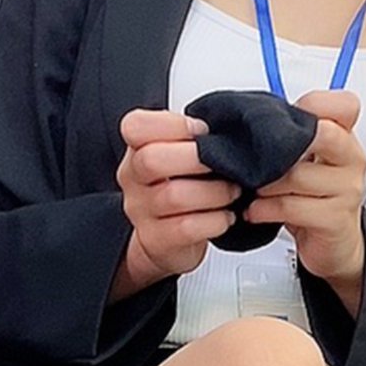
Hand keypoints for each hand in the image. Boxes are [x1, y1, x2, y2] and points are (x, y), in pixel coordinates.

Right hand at [110, 110, 239, 302]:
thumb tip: (228, 128)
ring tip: (232, 191)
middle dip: (197, 159)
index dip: (172, 125)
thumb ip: (193, 138)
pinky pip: (186, 228)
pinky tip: (226, 216)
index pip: (135, 126)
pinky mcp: (155, 240)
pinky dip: (214, 220)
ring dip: (215, 192)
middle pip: (151, 160)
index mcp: (138, 149)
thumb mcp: (180, 156)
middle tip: (223, 163)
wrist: (166, 241)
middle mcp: (133, 178)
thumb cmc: (181, 189)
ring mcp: (140, 211)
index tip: (202, 131)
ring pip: (173, 196)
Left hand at [245, 91, 365, 313]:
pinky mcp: (335, 219)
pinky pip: (291, 207)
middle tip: (260, 157)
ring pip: (296, 175)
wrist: (332, 243)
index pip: (345, 105)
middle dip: (281, 144)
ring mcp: (347, 190)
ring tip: (254, 189)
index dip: (315, 104)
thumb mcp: (306, 160)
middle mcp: (351, 160)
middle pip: (321, 134)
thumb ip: (290, 134)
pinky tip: (257, 210)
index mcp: (345, 138)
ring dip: (265, 184)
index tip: (287, 118)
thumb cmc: (313, 198)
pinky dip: (265, 209)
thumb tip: (255, 115)